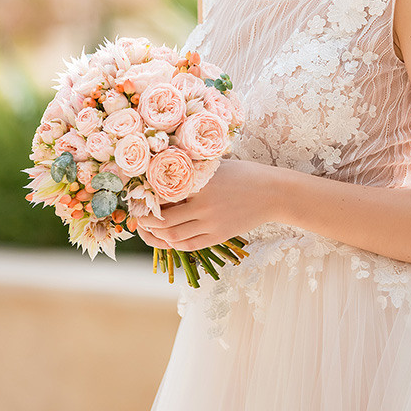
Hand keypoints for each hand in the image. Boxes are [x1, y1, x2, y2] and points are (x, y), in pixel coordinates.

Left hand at [137, 158, 282, 251]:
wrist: (273, 193)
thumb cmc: (243, 174)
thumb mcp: (216, 165)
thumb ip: (192, 170)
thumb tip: (161, 171)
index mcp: (200, 184)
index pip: (163, 196)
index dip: (146, 200)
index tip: (137, 198)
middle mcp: (203, 206)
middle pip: (164, 222)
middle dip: (146, 223)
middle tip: (137, 218)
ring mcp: (212, 224)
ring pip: (174, 237)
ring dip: (156, 236)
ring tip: (147, 230)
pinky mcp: (218, 236)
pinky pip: (190, 245)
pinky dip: (174, 244)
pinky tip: (167, 238)